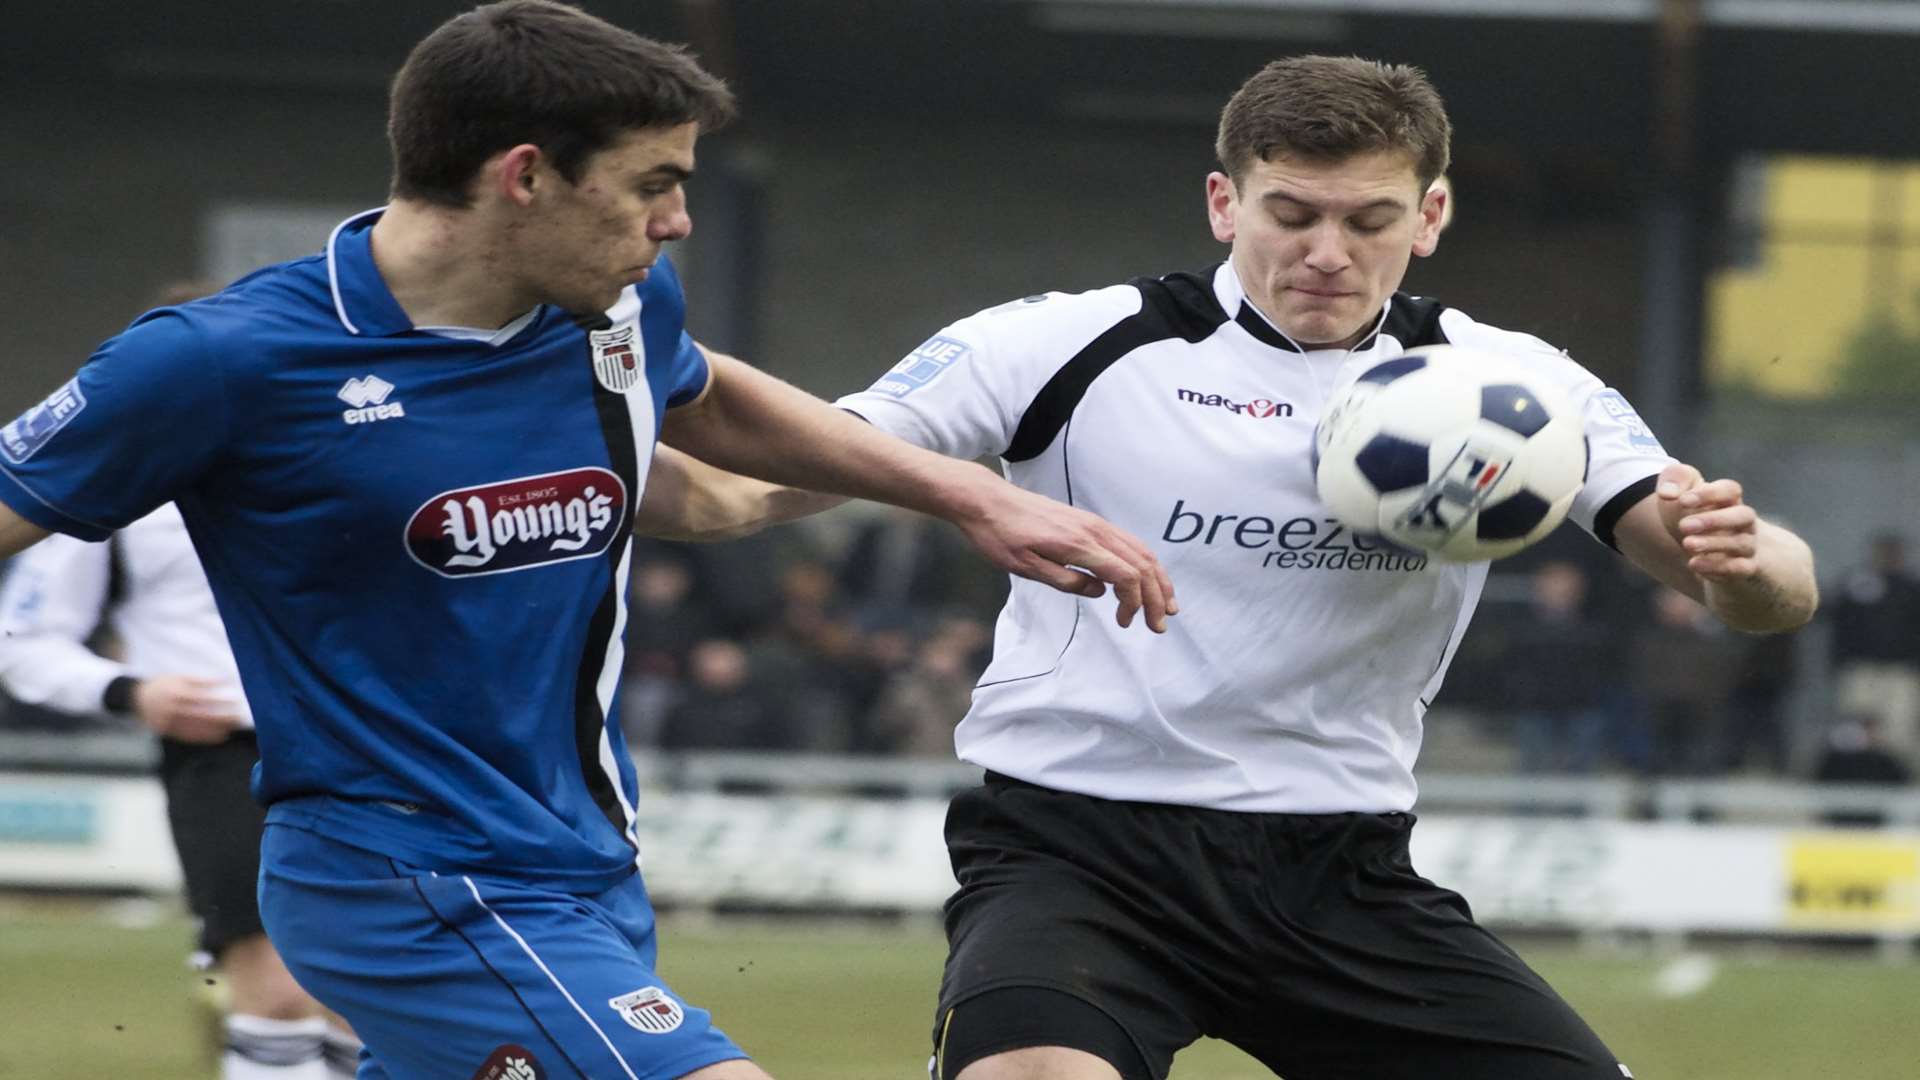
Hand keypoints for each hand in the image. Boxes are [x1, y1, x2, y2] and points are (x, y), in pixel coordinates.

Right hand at [133, 675, 245, 743]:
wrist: (135, 698)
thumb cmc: (163, 685)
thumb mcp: (179, 678)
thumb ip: (201, 680)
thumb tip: (224, 680)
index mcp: (176, 693)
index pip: (204, 698)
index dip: (220, 701)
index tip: (236, 702)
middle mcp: (172, 708)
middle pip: (201, 715)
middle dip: (221, 718)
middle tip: (238, 718)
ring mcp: (168, 722)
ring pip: (196, 728)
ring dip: (215, 730)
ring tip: (231, 728)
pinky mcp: (167, 732)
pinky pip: (188, 736)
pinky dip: (204, 737)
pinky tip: (218, 736)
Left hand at [951, 482, 1176, 631]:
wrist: (988, 501)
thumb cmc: (1001, 536)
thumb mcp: (1025, 568)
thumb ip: (1065, 581)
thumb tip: (1100, 592)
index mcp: (1079, 544)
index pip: (1125, 575)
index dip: (1134, 602)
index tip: (1126, 623)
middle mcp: (1094, 530)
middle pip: (1141, 563)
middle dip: (1156, 596)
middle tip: (1159, 625)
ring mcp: (1095, 523)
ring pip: (1140, 550)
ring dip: (1158, 579)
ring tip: (1167, 604)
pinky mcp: (1090, 522)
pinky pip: (1128, 542)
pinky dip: (1144, 562)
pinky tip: (1146, 578)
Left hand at [1655, 463, 1758, 581]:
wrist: (1696, 545)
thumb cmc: (1687, 511)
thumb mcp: (1677, 491)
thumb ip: (1673, 480)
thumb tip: (1668, 493)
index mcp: (1728, 498)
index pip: (1730, 489)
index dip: (1709, 494)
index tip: (1682, 500)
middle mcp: (1743, 520)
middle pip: (1744, 515)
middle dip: (1715, 520)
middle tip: (1683, 526)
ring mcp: (1746, 544)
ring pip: (1742, 544)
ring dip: (1714, 544)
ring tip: (1687, 544)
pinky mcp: (1743, 567)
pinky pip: (1740, 568)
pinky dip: (1718, 568)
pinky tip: (1694, 564)